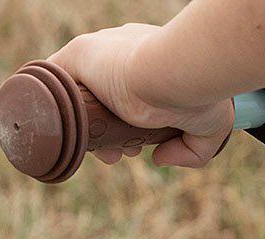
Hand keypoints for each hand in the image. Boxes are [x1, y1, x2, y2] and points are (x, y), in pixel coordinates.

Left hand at [49, 25, 234, 167]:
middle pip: (105, 98)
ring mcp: (101, 55)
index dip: (134, 126)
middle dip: (112, 132)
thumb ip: (191, 151)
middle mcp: (125, 53)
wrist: (179, 71)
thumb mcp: (211, 130)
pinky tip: (62, 127)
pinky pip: (53, 76)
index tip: (142, 146)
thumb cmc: (200, 95)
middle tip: (124, 152)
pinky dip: (53, 100)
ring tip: (104, 152)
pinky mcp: (78, 56)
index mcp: (154, 62)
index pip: (132, 92)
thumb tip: (159, 159)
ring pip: (82, 96)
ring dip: (89, 129)